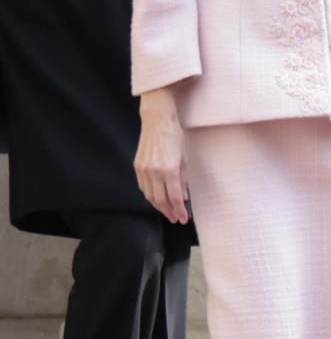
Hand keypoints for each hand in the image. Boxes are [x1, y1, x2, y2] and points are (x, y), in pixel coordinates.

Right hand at [135, 88, 188, 223]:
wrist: (157, 120)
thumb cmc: (174, 136)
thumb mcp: (185, 158)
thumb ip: (184, 180)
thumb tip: (183, 197)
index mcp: (169, 170)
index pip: (175, 197)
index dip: (179, 210)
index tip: (183, 218)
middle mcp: (155, 172)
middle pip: (161, 200)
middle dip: (169, 212)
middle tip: (175, 218)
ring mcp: (144, 169)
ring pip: (150, 196)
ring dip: (159, 206)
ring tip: (167, 211)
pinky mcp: (137, 166)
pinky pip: (143, 187)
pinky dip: (150, 195)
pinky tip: (157, 198)